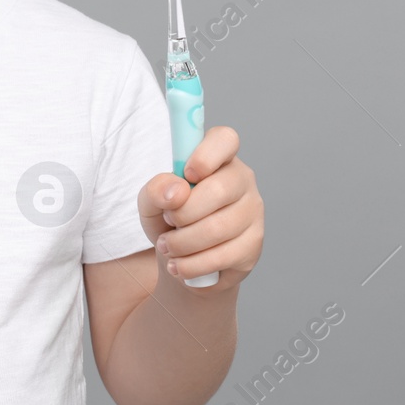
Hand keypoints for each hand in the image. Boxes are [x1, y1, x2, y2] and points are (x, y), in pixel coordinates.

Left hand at [138, 126, 263, 290]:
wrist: (184, 258)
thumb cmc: (170, 218)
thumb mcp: (151, 202)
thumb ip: (155, 189)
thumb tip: (176, 191)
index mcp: (218, 157)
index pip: (225, 139)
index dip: (206, 154)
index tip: (188, 174)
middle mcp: (242, 180)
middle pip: (219, 190)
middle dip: (183, 213)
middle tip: (168, 222)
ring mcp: (252, 212)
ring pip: (218, 229)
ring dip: (182, 244)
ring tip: (167, 247)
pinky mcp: (253, 245)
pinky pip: (222, 257)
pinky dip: (192, 265)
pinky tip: (179, 265)